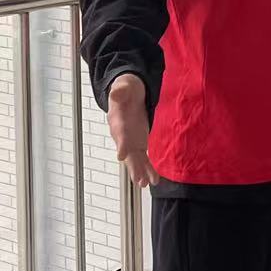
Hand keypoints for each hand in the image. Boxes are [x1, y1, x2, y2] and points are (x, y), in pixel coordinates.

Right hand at [107, 74, 158, 188]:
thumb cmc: (125, 89)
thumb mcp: (123, 86)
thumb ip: (120, 90)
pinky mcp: (139, 142)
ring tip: (145, 184)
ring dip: (140, 171)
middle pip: (127, 153)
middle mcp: (123, 135)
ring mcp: (130, 140)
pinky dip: (149, 168)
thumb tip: (116, 91)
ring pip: (135, 159)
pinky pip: (144, 158)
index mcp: (118, 121)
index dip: (121, 144)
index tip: (121, 156)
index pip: (119, 134)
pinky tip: (154, 179)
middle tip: (138, 180)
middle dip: (132, 166)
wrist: (128, 93)